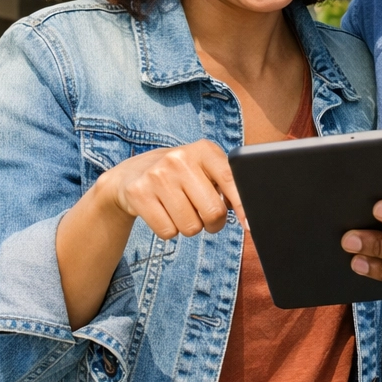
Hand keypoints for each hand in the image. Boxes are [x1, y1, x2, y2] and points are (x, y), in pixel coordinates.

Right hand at [97, 139, 244, 239]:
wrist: (132, 173)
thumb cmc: (180, 175)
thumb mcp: (204, 169)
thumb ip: (227, 184)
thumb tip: (249, 216)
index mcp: (202, 150)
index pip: (230, 179)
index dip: (243, 206)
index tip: (249, 225)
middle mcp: (179, 158)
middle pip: (212, 212)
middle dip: (213, 223)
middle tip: (205, 216)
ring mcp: (157, 175)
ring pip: (190, 227)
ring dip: (190, 226)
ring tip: (180, 209)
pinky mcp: (138, 193)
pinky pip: (168, 231)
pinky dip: (169, 230)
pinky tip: (163, 212)